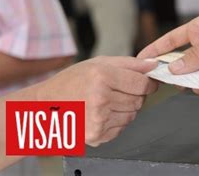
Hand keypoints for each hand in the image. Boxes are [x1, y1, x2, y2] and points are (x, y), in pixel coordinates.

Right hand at [35, 56, 157, 145]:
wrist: (45, 106)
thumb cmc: (71, 82)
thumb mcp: (99, 63)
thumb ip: (130, 63)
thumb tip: (153, 65)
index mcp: (101, 77)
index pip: (142, 83)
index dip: (149, 83)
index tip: (149, 82)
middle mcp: (100, 99)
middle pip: (139, 100)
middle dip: (136, 95)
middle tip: (121, 90)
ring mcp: (98, 119)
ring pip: (132, 114)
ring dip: (126, 108)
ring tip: (108, 101)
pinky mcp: (97, 135)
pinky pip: (122, 127)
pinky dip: (117, 120)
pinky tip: (101, 112)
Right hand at [138, 6, 198, 94]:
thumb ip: (198, 52)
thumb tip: (177, 68)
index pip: (172, 40)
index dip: (157, 49)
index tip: (141, 58)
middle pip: (181, 62)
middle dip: (170, 70)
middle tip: (157, 79)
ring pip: (194, 76)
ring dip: (187, 81)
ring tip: (180, 85)